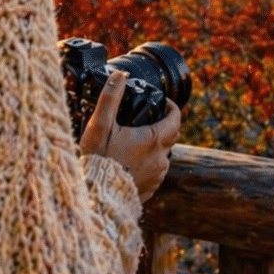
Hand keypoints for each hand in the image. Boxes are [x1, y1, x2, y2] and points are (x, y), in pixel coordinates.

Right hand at [80, 70, 181, 202]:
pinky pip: (154, 172)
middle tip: (146, 118)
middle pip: (170, 137)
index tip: (163, 102)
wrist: (97, 198)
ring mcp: (156, 177)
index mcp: (154, 140)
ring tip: (134, 140)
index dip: (172, 108)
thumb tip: (120, 75)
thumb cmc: (98, 159)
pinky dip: (147, 163)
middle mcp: (160, 159)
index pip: (176, 119)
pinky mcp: (149, 190)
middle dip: (162, 125)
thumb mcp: (101, 124)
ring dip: (154, 146)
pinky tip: (130, 162)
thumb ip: (111, 97)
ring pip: (162, 155)